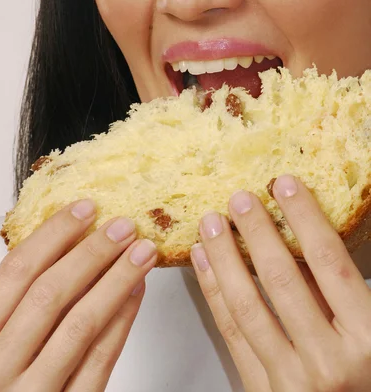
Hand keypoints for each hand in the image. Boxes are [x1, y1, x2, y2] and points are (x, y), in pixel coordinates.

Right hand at [0, 199, 156, 390]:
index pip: (15, 274)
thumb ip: (6, 307)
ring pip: (78, 325)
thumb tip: (49, 251)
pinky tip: (134, 296)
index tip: (83, 210)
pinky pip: (96, 365)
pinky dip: (119, 325)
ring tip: (141, 253)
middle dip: (91, 254)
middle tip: (123, 225)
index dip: (53, 236)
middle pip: (49, 294)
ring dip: (115, 282)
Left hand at [191, 175, 370, 391]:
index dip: (305, 217)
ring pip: (247, 306)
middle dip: (256, 232)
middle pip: (282, 279)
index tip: (285, 185)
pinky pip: (231, 334)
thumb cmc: (365, 376)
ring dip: (224, 257)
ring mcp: (291, 381)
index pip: (330, 262)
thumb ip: (340, 292)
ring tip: (211, 223)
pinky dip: (213, 293)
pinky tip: (204, 263)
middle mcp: (329, 361)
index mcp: (367, 338)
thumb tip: (301, 234)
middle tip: (238, 198)